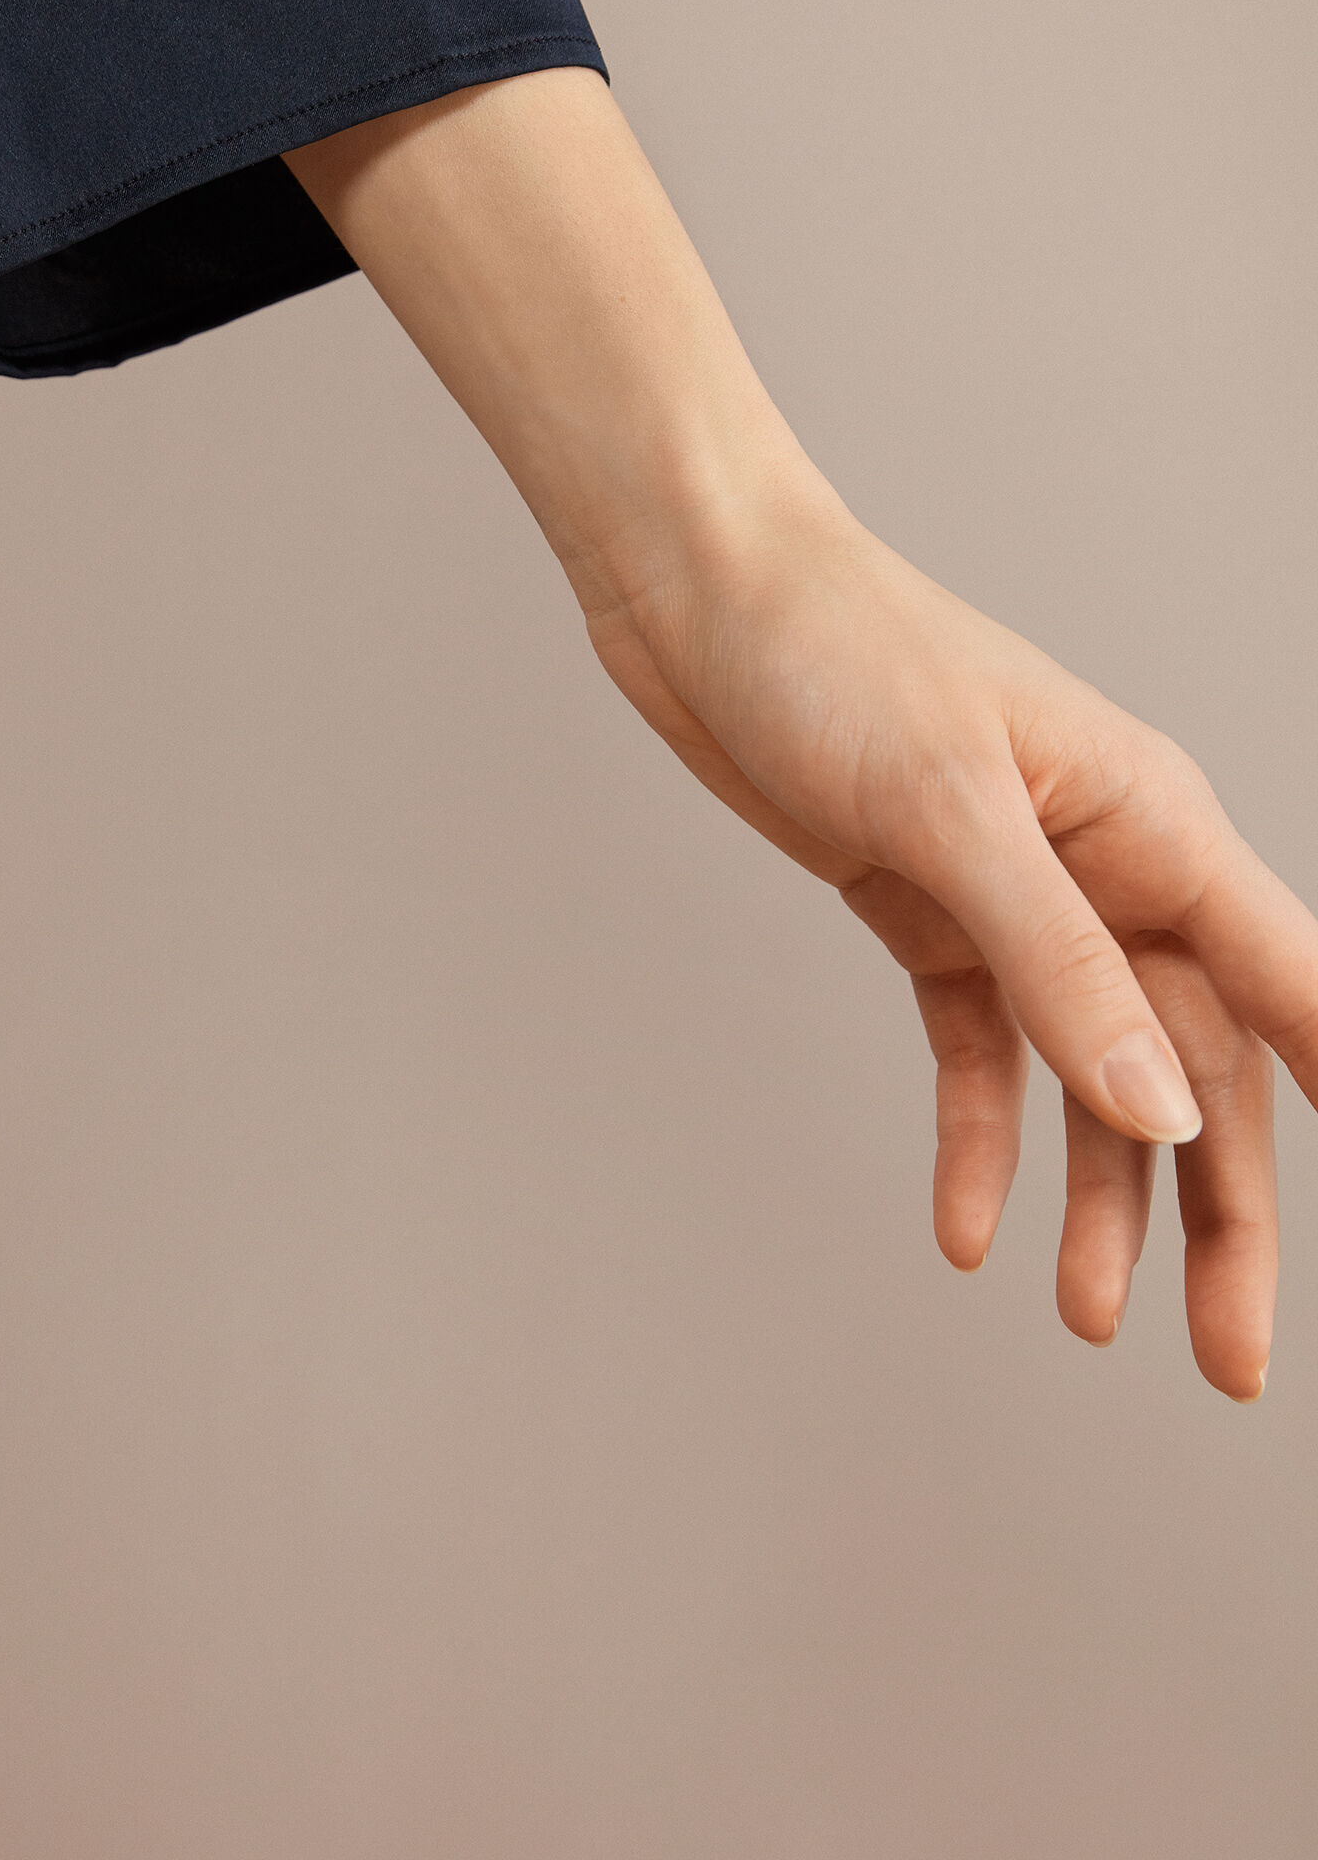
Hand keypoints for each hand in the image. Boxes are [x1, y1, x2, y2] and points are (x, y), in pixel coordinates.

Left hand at [585, 487, 1302, 1398]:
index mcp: (1151, 825)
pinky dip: (977, 1139)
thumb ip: (1058, 959)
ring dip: (1095, 1200)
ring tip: (1081, 1318)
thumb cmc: (835, 651)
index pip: (1290, 985)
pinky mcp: (925, 912)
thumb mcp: (948, 806)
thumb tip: (1162, 1114)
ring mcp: (1016, 898)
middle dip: (1220, 1216)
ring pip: (1091, 1078)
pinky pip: (976, 1051)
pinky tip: (964, 1229)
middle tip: (1225, 1362)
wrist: (699, 596)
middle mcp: (1105, 870)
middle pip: (1196, 1068)